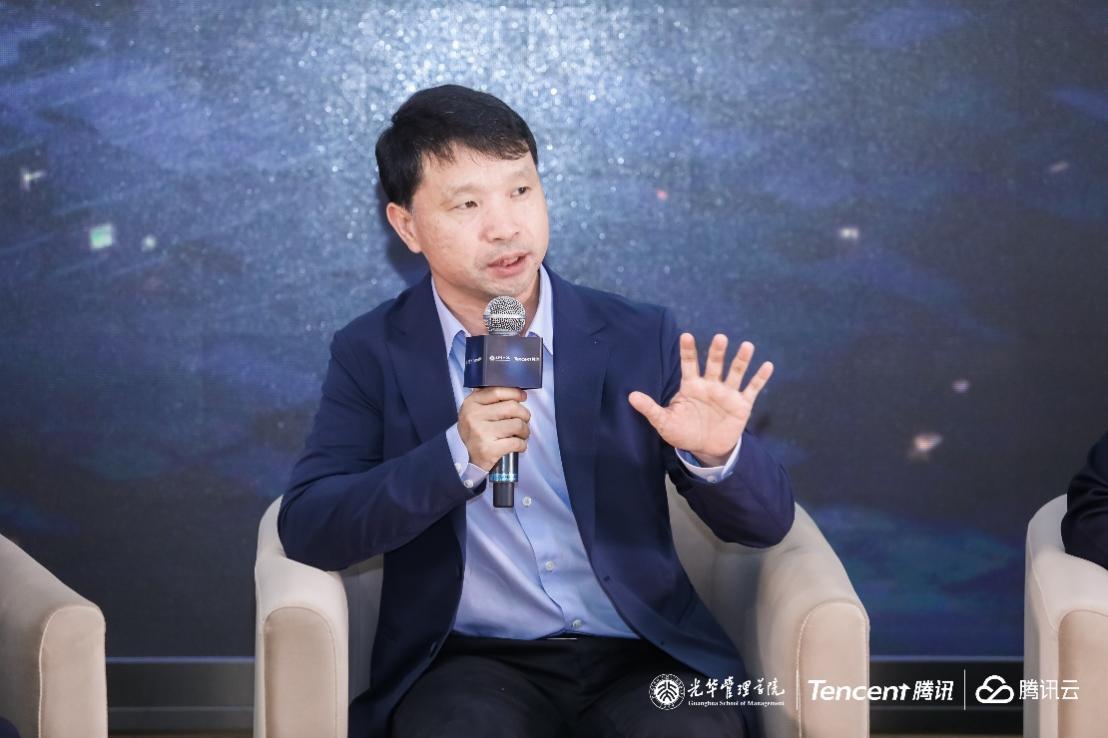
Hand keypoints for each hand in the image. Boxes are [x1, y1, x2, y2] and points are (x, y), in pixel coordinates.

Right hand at [458, 387, 530, 470]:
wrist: (472, 459)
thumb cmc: (479, 433)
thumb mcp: (476, 412)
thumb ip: (491, 399)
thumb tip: (516, 392)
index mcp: (471, 403)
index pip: (497, 392)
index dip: (514, 393)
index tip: (522, 396)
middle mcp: (474, 416)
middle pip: (512, 407)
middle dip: (524, 414)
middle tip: (524, 420)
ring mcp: (481, 433)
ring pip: (517, 424)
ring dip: (525, 430)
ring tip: (521, 434)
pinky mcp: (489, 449)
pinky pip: (517, 442)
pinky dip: (522, 444)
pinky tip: (519, 445)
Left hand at [628, 333, 772, 465]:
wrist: (705, 448)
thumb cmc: (683, 432)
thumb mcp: (664, 422)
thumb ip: (650, 408)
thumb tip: (630, 396)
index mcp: (691, 386)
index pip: (689, 364)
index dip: (688, 351)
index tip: (686, 335)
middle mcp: (710, 385)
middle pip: (714, 364)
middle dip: (717, 352)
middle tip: (720, 338)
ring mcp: (727, 393)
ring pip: (735, 373)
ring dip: (741, 360)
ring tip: (747, 346)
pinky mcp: (742, 404)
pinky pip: (752, 389)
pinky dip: (760, 378)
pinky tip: (767, 365)